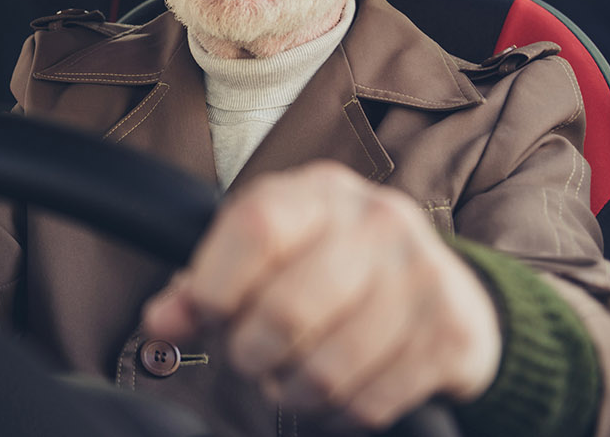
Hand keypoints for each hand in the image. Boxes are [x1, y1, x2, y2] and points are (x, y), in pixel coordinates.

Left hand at [142, 160, 499, 428]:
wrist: (447, 292)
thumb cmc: (334, 270)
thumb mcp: (269, 256)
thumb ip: (205, 284)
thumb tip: (160, 322)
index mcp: (318, 193)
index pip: (256, 227)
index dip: (216, 285)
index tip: (207, 316)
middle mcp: (376, 222)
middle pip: (286, 310)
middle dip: (251, 353)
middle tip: (251, 359)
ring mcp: (420, 276)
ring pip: (327, 368)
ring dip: (294, 391)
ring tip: (291, 378)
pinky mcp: (449, 334)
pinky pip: (369, 402)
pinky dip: (338, 415)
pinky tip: (337, 394)